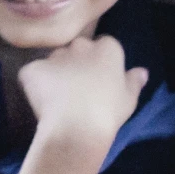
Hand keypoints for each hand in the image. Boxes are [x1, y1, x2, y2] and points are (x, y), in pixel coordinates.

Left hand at [19, 36, 146, 150]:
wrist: (76, 128)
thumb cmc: (108, 113)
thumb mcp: (129, 98)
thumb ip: (134, 81)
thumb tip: (142, 71)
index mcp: (107, 48)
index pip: (104, 46)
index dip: (100, 63)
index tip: (99, 81)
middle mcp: (80, 45)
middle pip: (78, 49)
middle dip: (77, 63)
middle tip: (78, 88)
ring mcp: (55, 56)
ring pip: (55, 60)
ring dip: (56, 73)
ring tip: (58, 98)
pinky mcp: (33, 68)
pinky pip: (33, 73)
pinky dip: (35, 84)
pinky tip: (42, 102)